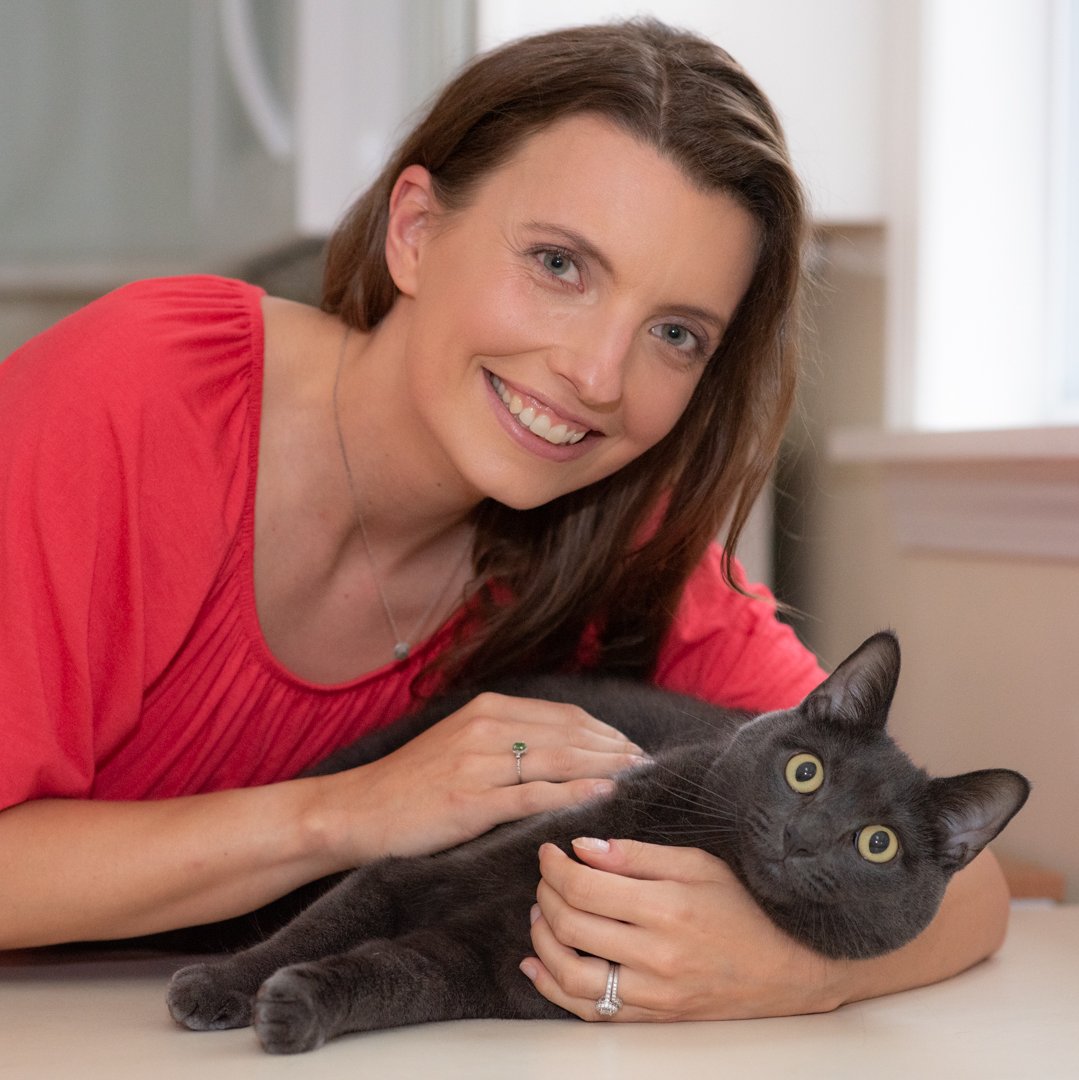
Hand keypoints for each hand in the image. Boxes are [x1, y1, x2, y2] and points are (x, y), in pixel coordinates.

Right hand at [320, 694, 645, 863]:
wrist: (359, 809)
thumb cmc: (414, 781)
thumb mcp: (461, 742)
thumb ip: (507, 736)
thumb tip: (562, 746)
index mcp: (488, 708)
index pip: (564, 715)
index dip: (604, 731)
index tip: (632, 747)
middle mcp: (487, 727)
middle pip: (569, 734)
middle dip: (614, 748)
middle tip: (647, 764)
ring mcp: (479, 763)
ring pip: (559, 760)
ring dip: (605, 767)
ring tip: (637, 777)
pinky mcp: (472, 800)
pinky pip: (534, 794)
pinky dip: (574, 793)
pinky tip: (603, 794)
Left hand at [521, 838, 848, 1020]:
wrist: (789, 968)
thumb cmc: (745, 908)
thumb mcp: (697, 864)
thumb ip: (636, 855)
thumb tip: (583, 847)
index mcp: (667, 908)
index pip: (585, 887)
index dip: (555, 867)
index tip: (548, 852)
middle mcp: (656, 955)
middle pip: (572, 926)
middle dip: (547, 895)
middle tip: (546, 878)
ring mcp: (653, 993)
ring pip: (572, 975)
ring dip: (543, 942)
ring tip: (540, 916)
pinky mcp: (654, 1017)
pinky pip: (591, 1012)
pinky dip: (555, 989)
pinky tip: (538, 965)